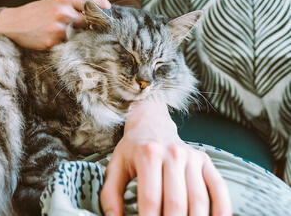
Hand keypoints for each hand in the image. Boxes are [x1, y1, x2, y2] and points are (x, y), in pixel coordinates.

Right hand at [0, 0, 109, 49]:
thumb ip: (73, 6)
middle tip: (94, 30)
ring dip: (78, 38)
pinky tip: (55, 42)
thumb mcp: (53, 2)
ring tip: (65, 36)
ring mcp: (58, 28)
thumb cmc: (35, 13)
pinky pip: (67, 46)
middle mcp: (63, 12)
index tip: (108, 13)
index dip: (103, 9)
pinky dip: (65, 46)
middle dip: (93, 26)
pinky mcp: (52, 43)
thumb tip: (99, 12)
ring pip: (80, 36)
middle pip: (90, 21)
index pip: (93, 3)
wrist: (11, 24)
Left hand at [100, 99, 231, 215]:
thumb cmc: (132, 151)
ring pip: (198, 199)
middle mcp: (173, 154)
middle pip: (176, 202)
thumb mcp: (115, 167)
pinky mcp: (206, 162)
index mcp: (148, 155)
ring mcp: (192, 158)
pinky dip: (221, 209)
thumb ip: (110, 195)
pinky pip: (219, 188)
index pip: (150, 198)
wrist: (151, 124)